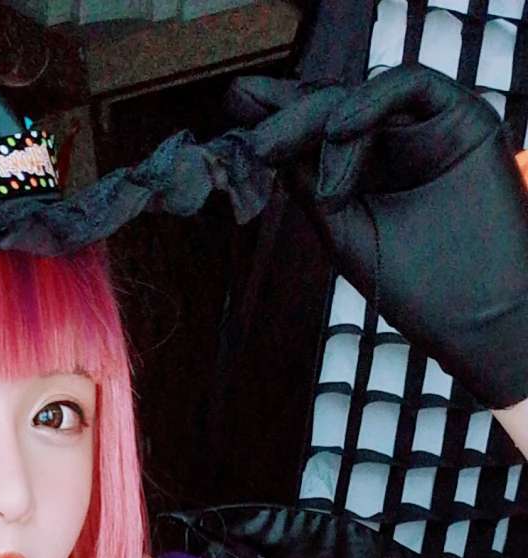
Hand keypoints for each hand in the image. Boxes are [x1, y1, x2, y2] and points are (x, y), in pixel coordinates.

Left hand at [228, 67, 527, 407]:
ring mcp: (429, 127)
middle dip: (287, 116)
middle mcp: (398, 143)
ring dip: (318, 119)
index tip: (235, 107)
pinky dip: (369, 103)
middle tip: (253, 140)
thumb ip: (309, 183)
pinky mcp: (462, 115)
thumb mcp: (343, 230)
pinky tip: (339, 133)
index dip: (278, 116)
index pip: (317, 130)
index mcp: (368, 169)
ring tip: (290, 157)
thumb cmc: (418, 290)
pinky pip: (410, 84)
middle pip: (335, 107)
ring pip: (363, 95)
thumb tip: (260, 135)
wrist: (477, 319)